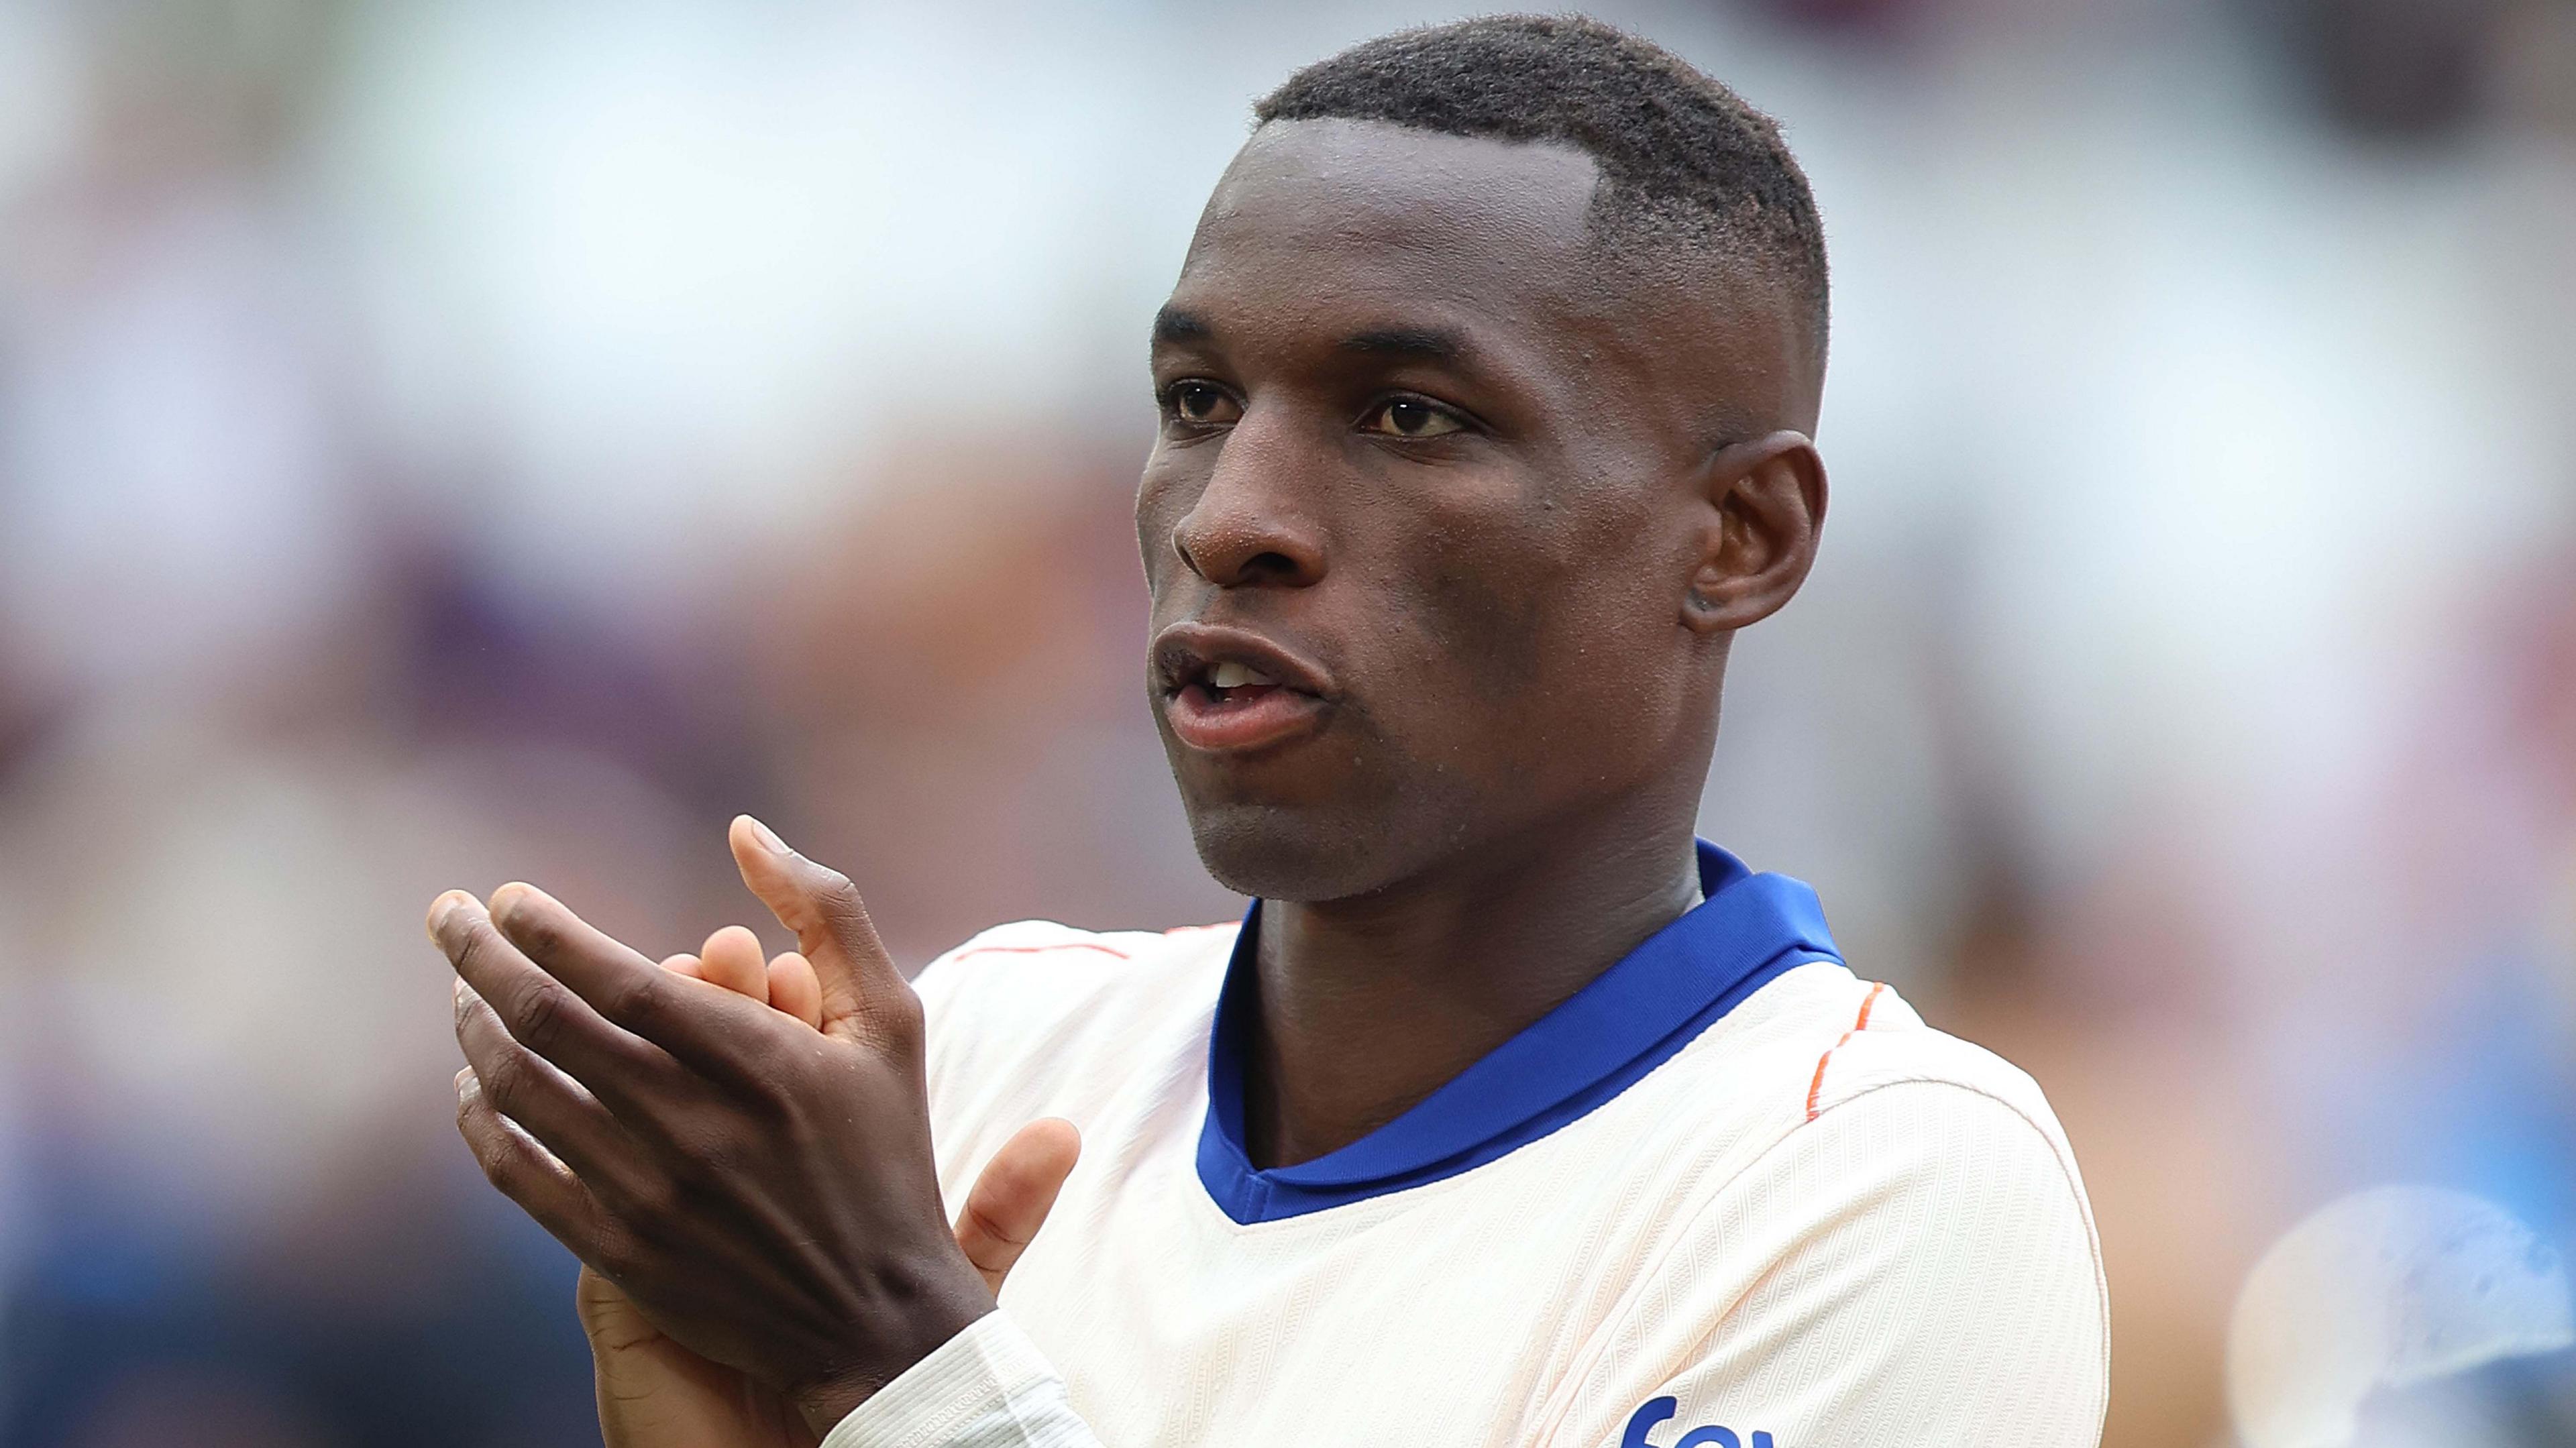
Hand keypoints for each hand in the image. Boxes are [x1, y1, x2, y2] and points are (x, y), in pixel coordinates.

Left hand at [437, 816, 1067, 1435]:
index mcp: (764, 1065)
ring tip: (459, 990)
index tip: (508, 896)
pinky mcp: (620, 1254)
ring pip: (520, 1092)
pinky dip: (480, 1120)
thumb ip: (826, 912)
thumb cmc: (886, 1151)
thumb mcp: (889, 1019)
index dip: (549, 930)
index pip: (622, 981)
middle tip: (446, 914)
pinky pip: (517, 1173)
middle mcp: (698, 1130)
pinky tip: (475, 1085)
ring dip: (474, 1027)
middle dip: (479, 954)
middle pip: (549, 1023)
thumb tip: (743, 830)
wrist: (878, 1317)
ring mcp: (651, 1197)